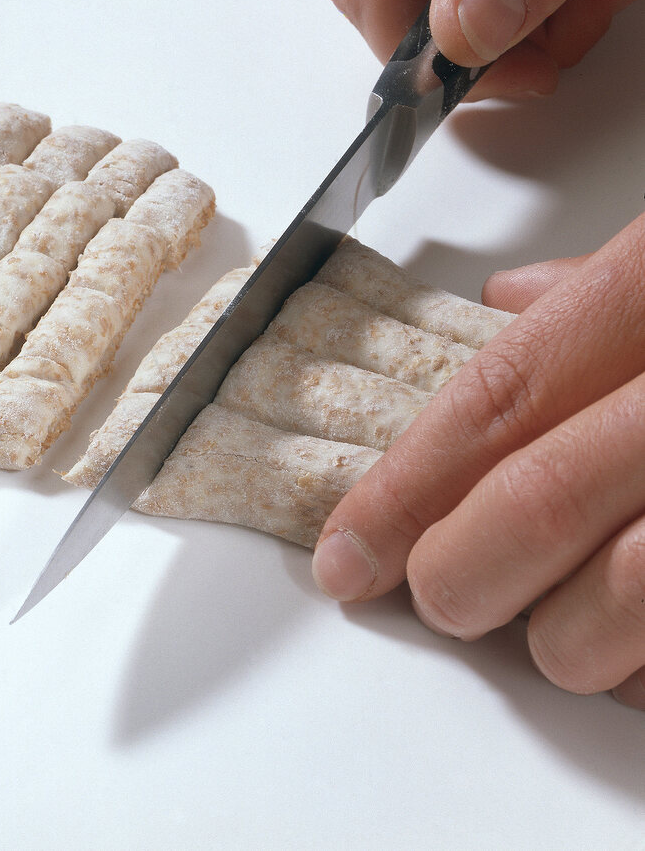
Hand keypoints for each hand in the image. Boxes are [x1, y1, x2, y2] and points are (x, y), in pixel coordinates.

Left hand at [312, 212, 644, 708]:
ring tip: (558, 623)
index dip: (400, 491)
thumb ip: (596, 287)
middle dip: (457, 575)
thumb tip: (507, 303)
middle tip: (440, 592)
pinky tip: (635, 644)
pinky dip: (638, 672)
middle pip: (531, 508)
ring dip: (558, 640)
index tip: (344, 557)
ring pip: (612, 610)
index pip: (489, 405)